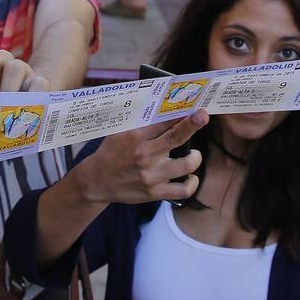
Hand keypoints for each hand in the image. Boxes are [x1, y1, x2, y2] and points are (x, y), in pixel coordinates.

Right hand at [75, 111, 206, 205]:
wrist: (96, 181)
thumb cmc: (110, 153)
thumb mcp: (119, 132)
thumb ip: (140, 122)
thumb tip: (163, 107)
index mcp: (135, 137)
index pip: (163, 121)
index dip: (180, 112)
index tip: (192, 106)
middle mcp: (145, 155)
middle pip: (176, 138)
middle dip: (193, 124)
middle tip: (203, 116)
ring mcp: (151, 176)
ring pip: (186, 165)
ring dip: (195, 157)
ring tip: (193, 154)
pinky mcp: (155, 193)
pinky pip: (183, 190)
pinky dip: (192, 183)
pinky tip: (191, 176)